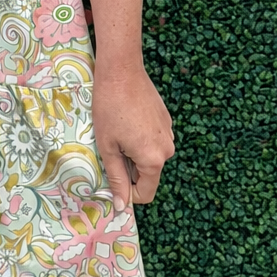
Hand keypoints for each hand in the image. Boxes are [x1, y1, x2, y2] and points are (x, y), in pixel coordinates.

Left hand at [92, 65, 173, 211]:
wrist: (122, 70)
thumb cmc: (109, 108)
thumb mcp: (108, 146)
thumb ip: (117, 178)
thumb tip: (122, 206)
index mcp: (153, 159)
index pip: (146, 193)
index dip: (127, 192)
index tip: (111, 178)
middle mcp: (167, 149)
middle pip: (148, 173)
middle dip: (129, 168)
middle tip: (110, 147)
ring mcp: (168, 133)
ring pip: (150, 156)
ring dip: (134, 152)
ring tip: (117, 131)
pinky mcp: (166, 120)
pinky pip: (153, 139)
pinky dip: (140, 137)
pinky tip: (127, 120)